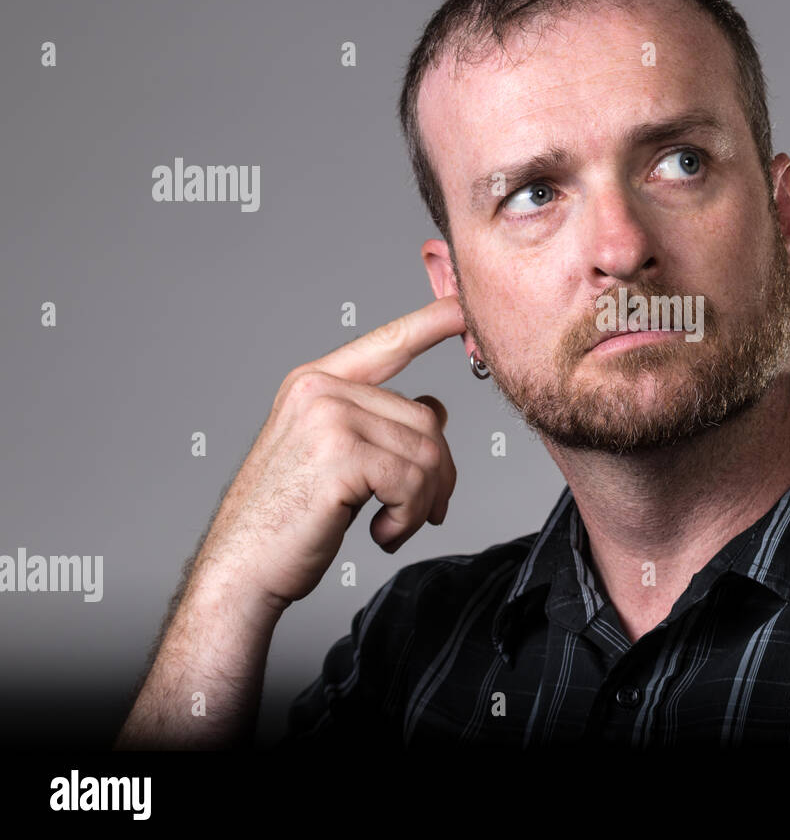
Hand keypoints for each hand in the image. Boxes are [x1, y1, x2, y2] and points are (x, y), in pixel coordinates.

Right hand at [195, 296, 466, 609]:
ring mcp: (328, 418)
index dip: (432, 322)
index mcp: (315, 384)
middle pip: (426, 420)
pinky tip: (381, 534)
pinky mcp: (340, 455)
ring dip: (421, 503)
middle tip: (422, 512)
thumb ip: (377, 424)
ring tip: (391, 525)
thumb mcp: (333, 458)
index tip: (463, 305)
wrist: (241, 569)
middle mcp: (320, 390)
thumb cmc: (284, 521)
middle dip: (437, 475)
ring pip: (427, 453)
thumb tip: (433, 408)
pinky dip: (409, 517)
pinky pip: (413, 482)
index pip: (388, 343)